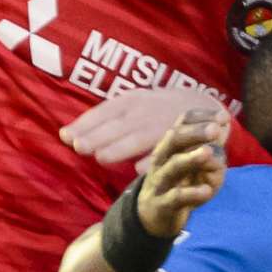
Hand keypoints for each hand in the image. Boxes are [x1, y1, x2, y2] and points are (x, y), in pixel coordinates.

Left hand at [62, 84, 231, 173]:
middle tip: (79, 147)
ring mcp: (166, 123)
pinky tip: (139, 170)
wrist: (207, 108)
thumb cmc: (159, 111)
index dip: (85, 123)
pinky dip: (153, 159)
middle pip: (119, 124)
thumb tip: (65, 135)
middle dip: (98, 135)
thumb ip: (104, 122)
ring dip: (121, 147)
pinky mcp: (184, 138)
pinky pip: (166, 149)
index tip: (65, 136)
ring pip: (140, 136)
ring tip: (102, 158)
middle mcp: (147, 110)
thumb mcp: (133, 108)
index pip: (104, 111)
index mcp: (132, 101)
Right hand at [134, 109, 227, 237]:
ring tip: (208, 152)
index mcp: (172, 144)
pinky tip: (207, 191)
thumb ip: (211, 145)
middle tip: (215, 129)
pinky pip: (175, 197)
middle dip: (195, 132)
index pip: (183, 123)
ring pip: (173, 166)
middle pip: (174, 139)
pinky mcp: (162, 204)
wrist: (155, 214)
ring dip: (191, 158)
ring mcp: (161, 181)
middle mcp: (163, 158)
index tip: (223, 117)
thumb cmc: (182, 182)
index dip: (202, 117)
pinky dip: (191, 193)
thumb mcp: (198, 163)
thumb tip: (224, 126)